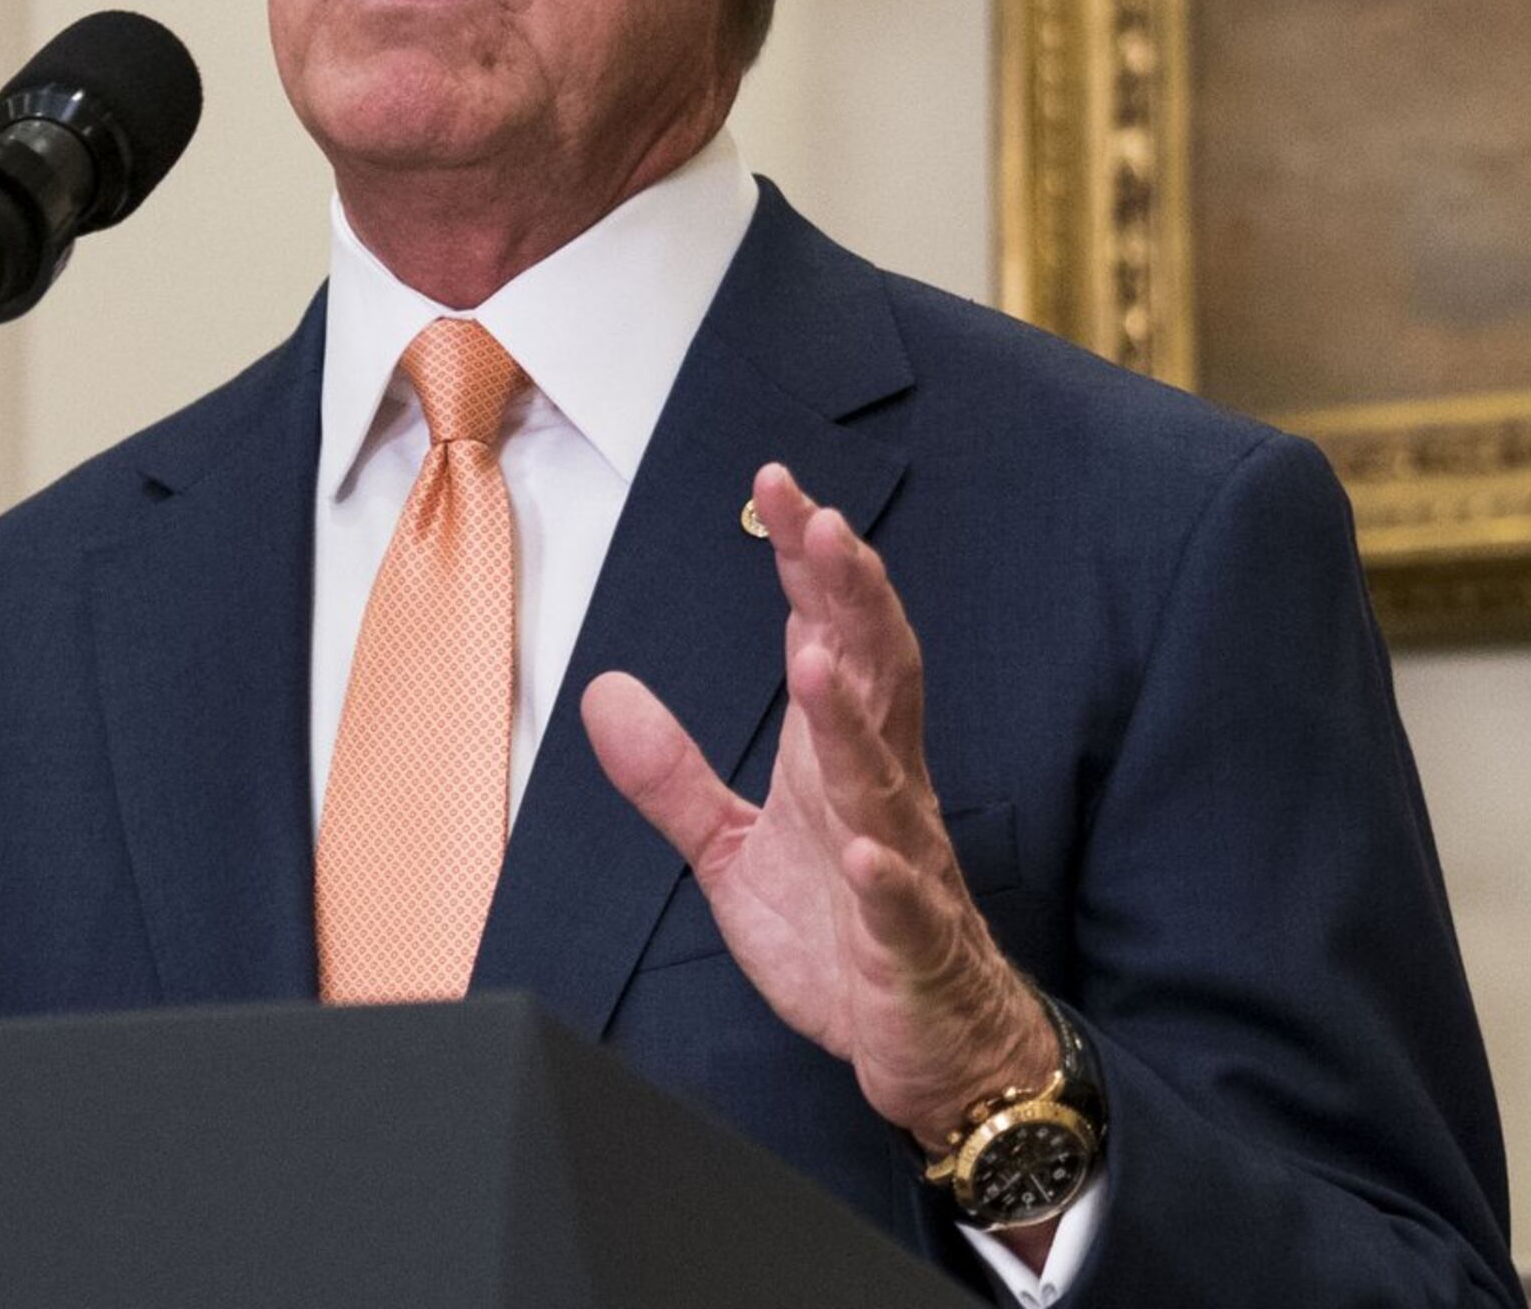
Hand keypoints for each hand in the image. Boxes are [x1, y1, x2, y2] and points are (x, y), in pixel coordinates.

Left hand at [580, 462, 1054, 1155]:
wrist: (927, 1043)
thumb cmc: (841, 935)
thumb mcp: (732, 850)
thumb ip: (671, 775)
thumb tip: (603, 691)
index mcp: (842, 760)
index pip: (832, 637)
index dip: (808, 564)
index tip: (775, 488)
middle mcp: (883, 793)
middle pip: (877, 676)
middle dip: (851, 598)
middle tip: (822, 523)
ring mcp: (903, 866)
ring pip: (884, 781)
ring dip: (850, 722)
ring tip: (813, 658)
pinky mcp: (910, 947)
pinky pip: (902, 908)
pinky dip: (886, 880)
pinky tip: (864, 853)